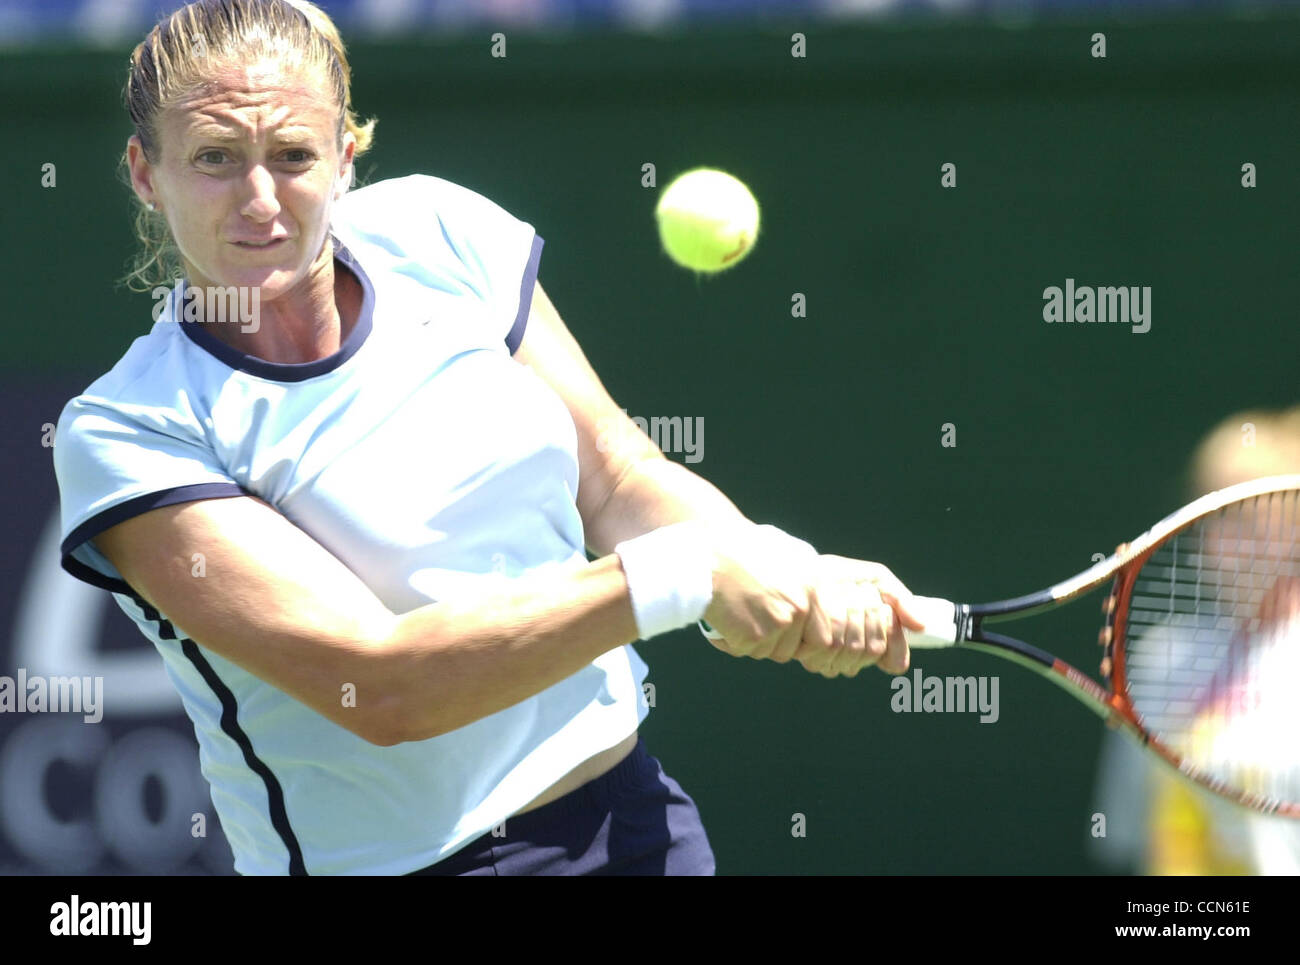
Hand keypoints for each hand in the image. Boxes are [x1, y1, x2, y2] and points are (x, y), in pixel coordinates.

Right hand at [700, 525, 922, 676]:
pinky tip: (728, 619)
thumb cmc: (741, 558)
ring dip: (758, 643)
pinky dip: (736, 642)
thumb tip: (826, 617)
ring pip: (776, 652)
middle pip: (807, 648)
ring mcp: (781, 621)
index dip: (817, 645)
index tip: (807, 648)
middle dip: (787, 646)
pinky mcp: (756, 634)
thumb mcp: (786, 562)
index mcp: (814, 587)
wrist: (705, 562)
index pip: (830, 633)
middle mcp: (803, 605)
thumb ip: (807, 588)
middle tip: (763, 628)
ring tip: (741, 612)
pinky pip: (751, 651)